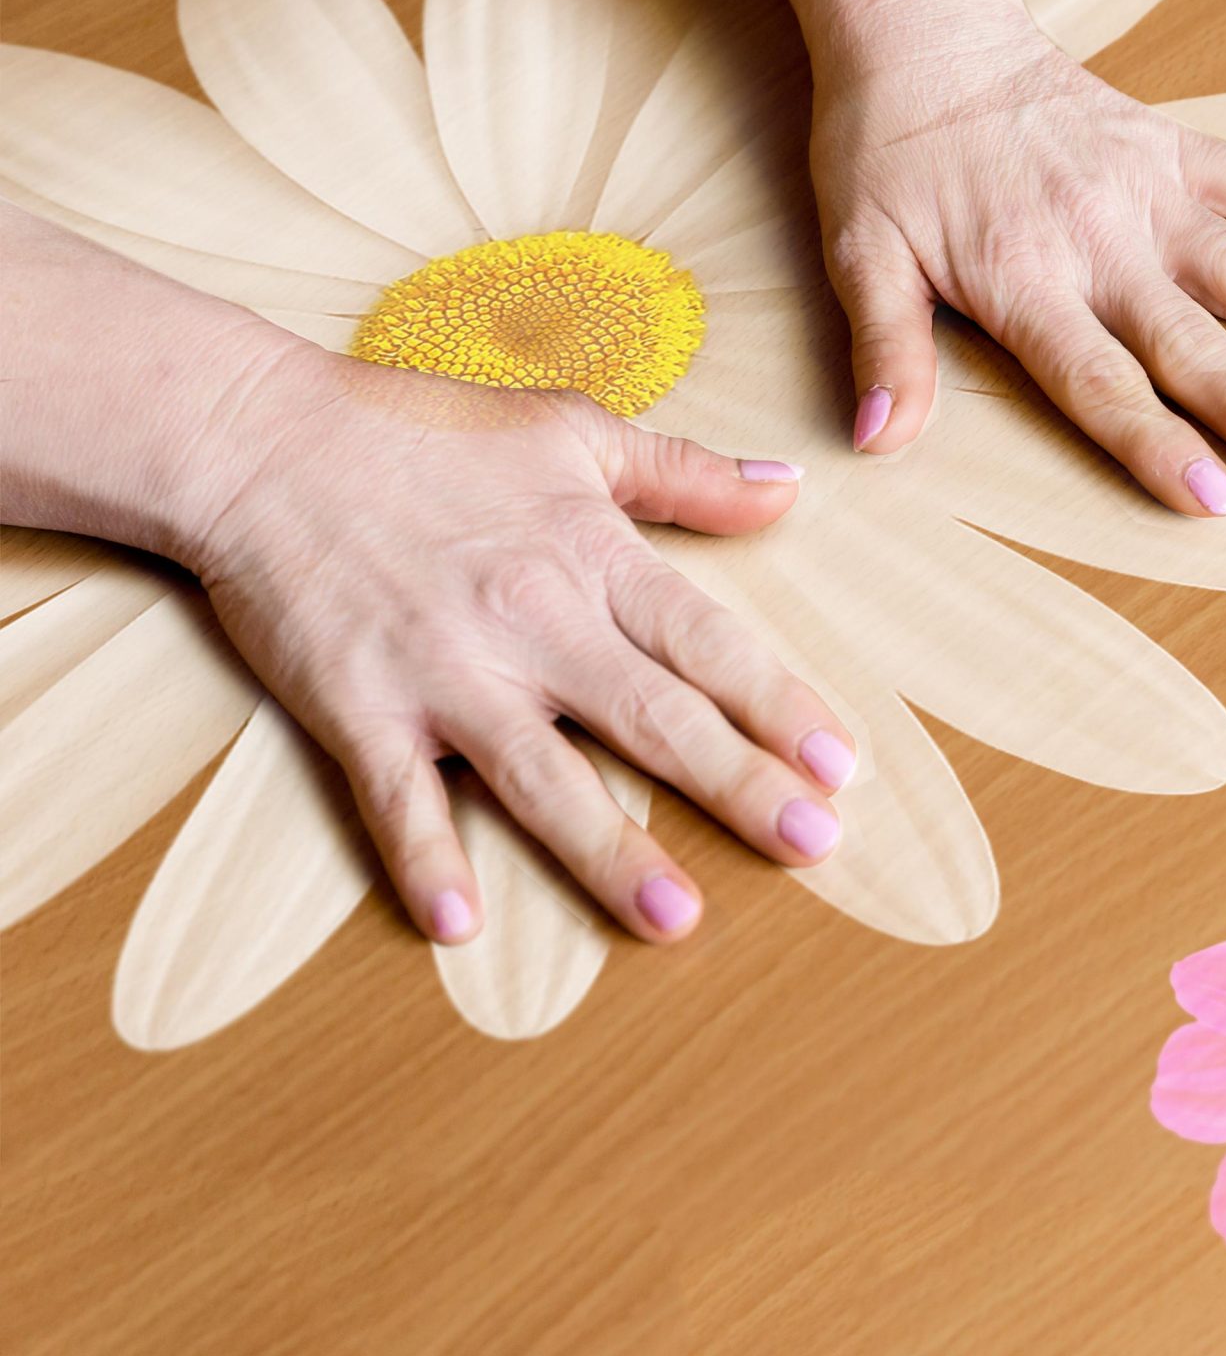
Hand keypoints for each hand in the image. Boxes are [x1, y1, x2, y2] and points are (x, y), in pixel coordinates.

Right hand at [185, 348, 861, 945]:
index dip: (778, 705)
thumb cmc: (418, 430)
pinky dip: (425, 860)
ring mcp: (444, 673)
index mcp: (590, 558)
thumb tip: (786, 490)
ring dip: (612, 851)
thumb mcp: (568, 428)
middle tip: (812, 845)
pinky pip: (398, 798)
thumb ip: (682, 472)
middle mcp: (530, 623)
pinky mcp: (358, 707)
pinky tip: (459, 927)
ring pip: (544, 777)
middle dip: (738, 785)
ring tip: (676, 919)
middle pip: (653, 718)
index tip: (840, 764)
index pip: (708, 644)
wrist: (254, 437)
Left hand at [780, 0, 1225, 514]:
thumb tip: (879, 440)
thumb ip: (886, 348)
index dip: (1160, 446)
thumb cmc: (885, 147)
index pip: (1102, 385)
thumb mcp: (860, 252)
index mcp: (1026, 281)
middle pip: (1192, 346)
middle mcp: (1100, 243)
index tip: (1218, 500)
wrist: (918, 30)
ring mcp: (1146, 193)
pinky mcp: (1170, 144)